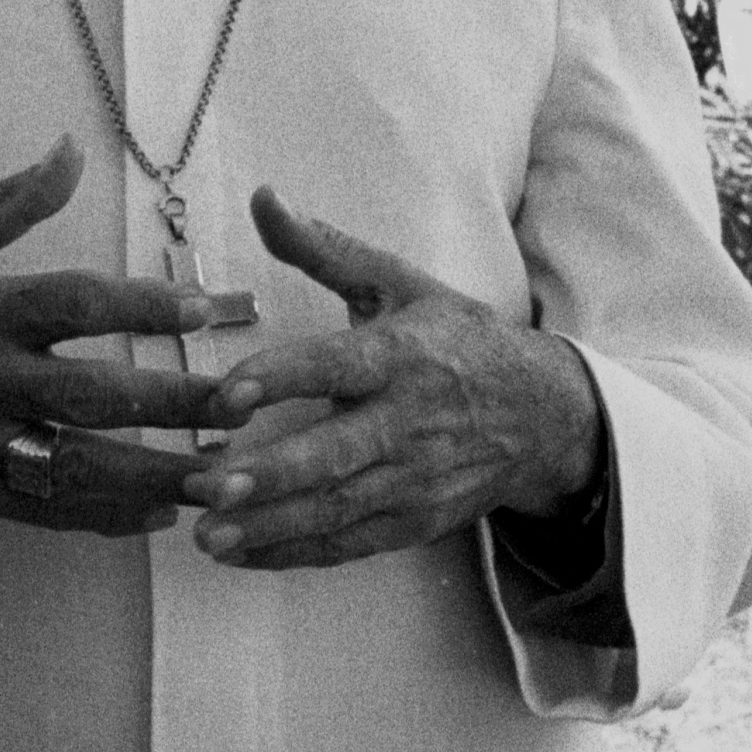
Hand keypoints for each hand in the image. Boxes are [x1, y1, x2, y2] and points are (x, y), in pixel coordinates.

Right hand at [0, 138, 234, 536]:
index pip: (73, 306)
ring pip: (80, 466)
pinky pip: (47, 510)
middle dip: (175, 402)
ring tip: (228, 476)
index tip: (210, 309)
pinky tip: (162, 512)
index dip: (143, 308)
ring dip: (158, 474)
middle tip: (248, 402)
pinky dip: (105, 516)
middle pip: (93, 396)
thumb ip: (10, 204)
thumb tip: (70, 149)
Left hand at [182, 190, 602, 569]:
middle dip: (271, 475)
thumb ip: (324, 248)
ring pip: (339, 508)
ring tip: (208, 534)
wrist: (543, 413)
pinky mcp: (414, 520)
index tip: (227, 394)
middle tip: (208, 487)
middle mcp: (408, 422)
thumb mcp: (399, 284)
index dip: (281, 379)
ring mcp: (413, 479)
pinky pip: (350, 544)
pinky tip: (242, 554)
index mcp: (401, 355)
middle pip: (337, 453)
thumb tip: (262, 197)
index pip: (336, 367)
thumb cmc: (458, 340)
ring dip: (272, 526)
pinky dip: (296, 554)